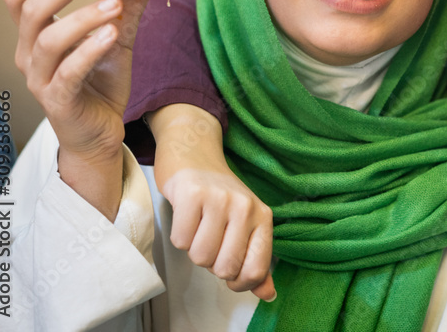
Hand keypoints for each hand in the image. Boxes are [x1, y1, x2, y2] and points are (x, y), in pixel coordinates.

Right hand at [3, 0, 149, 217]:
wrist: (102, 132)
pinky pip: (67, 73)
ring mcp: (40, 80)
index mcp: (36, 35)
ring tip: (114, 4)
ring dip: (82, 17)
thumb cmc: (101, 83)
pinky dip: (89, 49)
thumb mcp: (118, 39)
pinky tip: (111, 34)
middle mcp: (30, 55)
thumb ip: (127, 8)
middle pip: (31, 11)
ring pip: (48, 41)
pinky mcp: (58, 102)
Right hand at [149, 104, 275, 301]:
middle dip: (211, 263)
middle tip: (210, 238)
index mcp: (263, 217)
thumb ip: (256, 261)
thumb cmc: (219, 196)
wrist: (195, 153)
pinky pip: (180, 240)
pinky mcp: (192, 193)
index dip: (238, 282)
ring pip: (200, 256)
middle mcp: (246, 207)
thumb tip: (268, 294)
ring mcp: (220, 199)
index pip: (256, 270)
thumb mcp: (245, 224)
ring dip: (193, 248)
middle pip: (224, 268)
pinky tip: (186, 216)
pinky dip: (178, 235)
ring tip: (198, 225)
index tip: (229, 274)